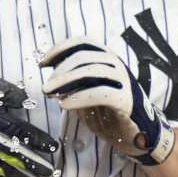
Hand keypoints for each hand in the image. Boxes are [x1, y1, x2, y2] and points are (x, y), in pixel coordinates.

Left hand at [40, 37, 174, 163]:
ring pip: (90, 71)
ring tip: (50, 94)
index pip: (82, 43)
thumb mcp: (87, 92)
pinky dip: (79, 97)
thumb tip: (51, 77)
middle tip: (45, 88)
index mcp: (106, 58)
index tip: (43, 63)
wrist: (134, 133)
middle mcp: (115, 64)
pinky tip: (65, 105)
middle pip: (83, 56)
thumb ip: (73, 82)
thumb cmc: (108, 111)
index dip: (60, 49)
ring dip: (65, 81)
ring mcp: (122, 80)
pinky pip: (99, 93)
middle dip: (59, 71)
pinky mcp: (125, 99)